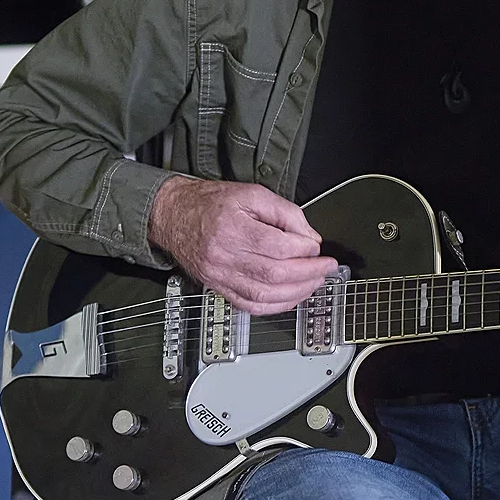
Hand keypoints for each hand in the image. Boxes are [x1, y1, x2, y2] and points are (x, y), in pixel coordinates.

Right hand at [148, 176, 336, 314]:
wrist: (173, 216)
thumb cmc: (210, 203)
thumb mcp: (251, 193)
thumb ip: (284, 212)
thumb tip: (309, 237)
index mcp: (231, 227)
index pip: (276, 246)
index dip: (303, 249)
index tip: (316, 246)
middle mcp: (224, 256)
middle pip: (274, 274)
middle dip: (308, 273)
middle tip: (326, 267)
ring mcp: (219, 276)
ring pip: (263, 295)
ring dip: (297, 293)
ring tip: (315, 283)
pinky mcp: (218, 288)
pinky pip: (249, 306)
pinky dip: (275, 306)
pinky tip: (291, 298)